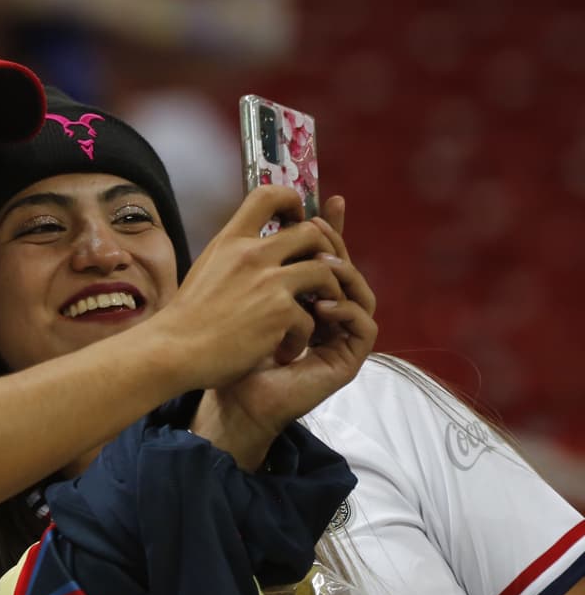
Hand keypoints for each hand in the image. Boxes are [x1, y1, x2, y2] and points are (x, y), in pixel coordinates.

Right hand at [153, 185, 344, 391]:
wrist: (175, 350)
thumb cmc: (186, 317)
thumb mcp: (207, 268)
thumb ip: (234, 256)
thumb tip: (255, 250)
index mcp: (231, 240)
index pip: (268, 195)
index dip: (291, 201)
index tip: (296, 220)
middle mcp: (252, 254)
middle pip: (311, 232)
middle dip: (324, 252)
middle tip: (319, 274)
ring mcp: (269, 282)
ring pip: (325, 271)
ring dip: (328, 293)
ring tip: (317, 312)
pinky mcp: (280, 312)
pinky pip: (312, 317)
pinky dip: (303, 336)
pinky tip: (286, 348)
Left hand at [192, 196, 377, 466]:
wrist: (231, 394)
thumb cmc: (230, 348)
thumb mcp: (244, 294)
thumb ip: (257, 264)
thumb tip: (259, 219)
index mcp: (307, 297)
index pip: (326, 257)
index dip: (332, 229)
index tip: (329, 200)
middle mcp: (329, 314)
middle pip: (347, 270)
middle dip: (336, 245)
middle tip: (318, 227)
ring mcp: (340, 337)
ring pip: (361, 294)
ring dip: (344, 275)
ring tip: (320, 265)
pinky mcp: (347, 359)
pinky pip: (364, 327)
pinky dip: (346, 311)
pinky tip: (323, 304)